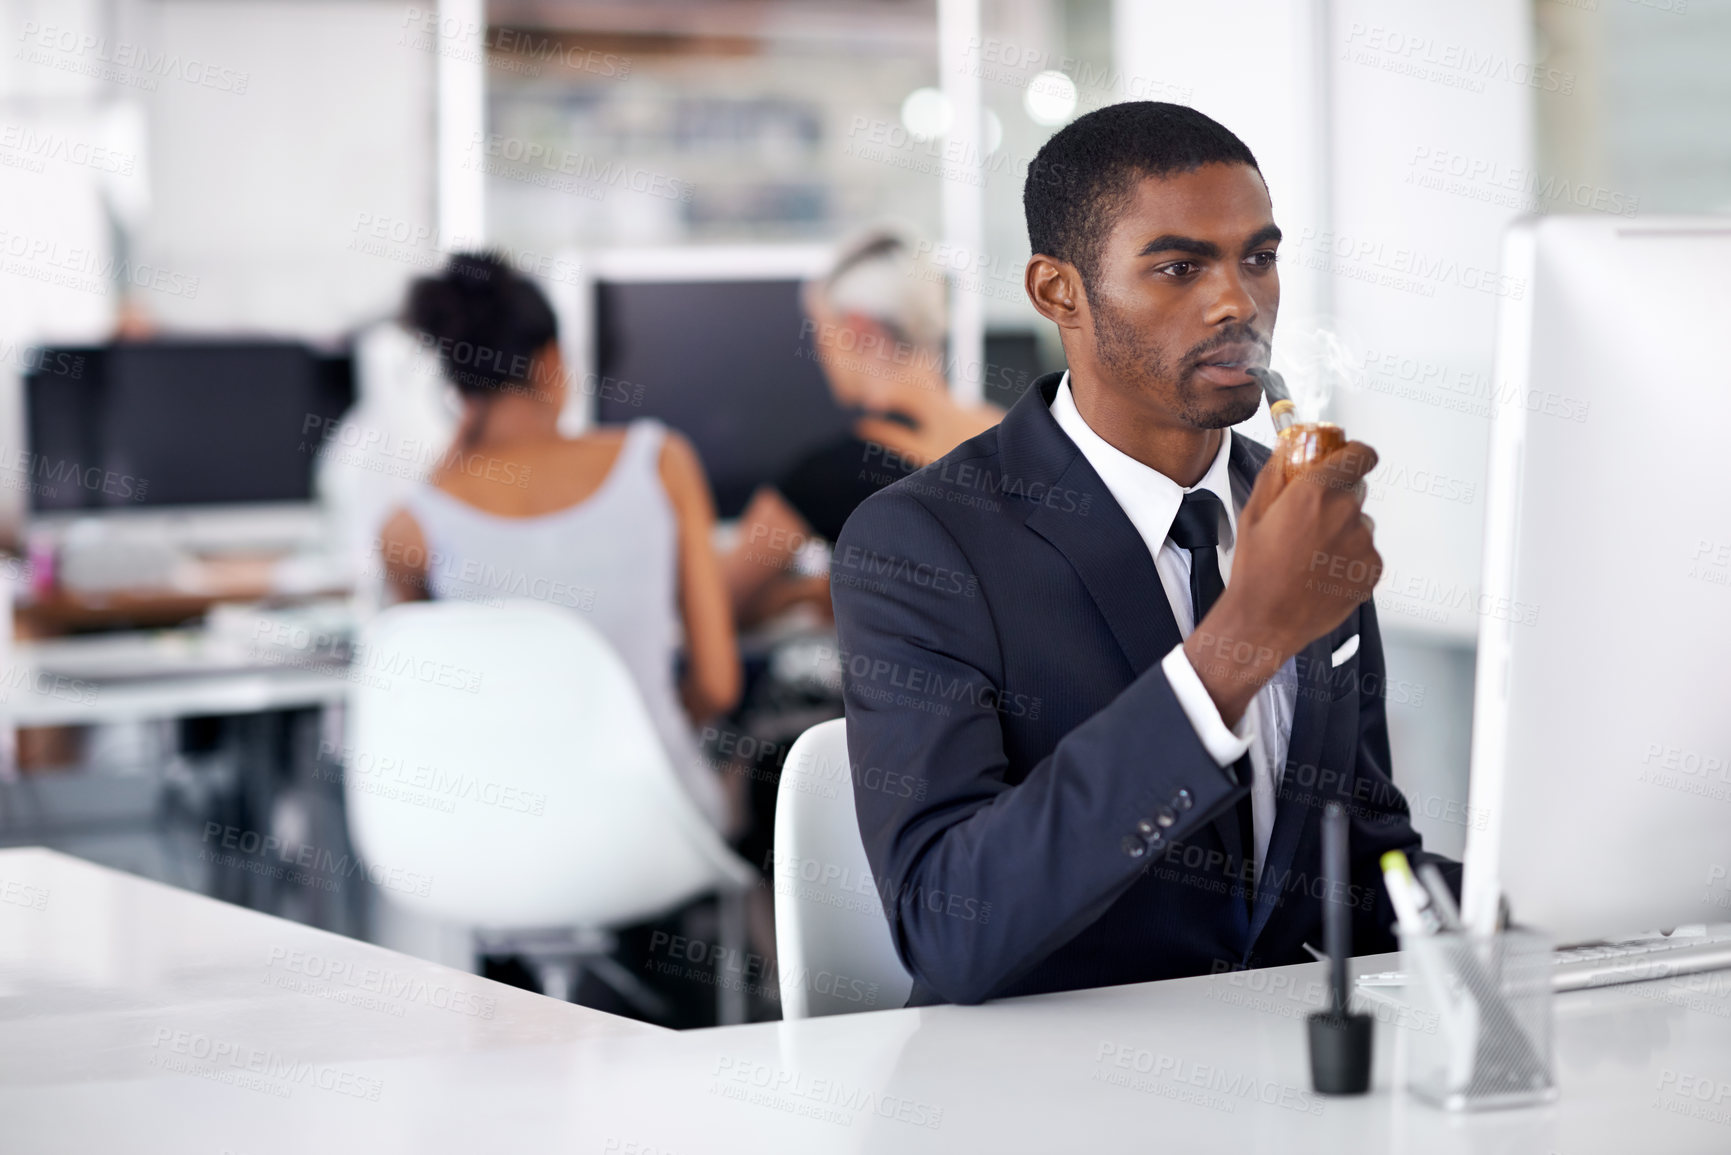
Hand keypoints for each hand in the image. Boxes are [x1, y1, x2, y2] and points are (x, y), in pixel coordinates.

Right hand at [1183, 440, 1381, 723]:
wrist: (1265, 620)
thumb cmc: (1255, 571)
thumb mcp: (1253, 514)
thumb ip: (1274, 475)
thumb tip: (1285, 454)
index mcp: (1315, 492)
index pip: (1360, 455)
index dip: (1355, 455)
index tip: (1348, 459)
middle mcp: (1346, 513)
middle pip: (1356, 491)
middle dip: (1338, 499)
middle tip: (1312, 521)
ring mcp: (1362, 543)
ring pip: (1361, 524)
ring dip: (1344, 531)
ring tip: (1313, 555)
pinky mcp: (1371, 570)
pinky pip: (1366, 554)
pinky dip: (1350, 559)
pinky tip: (1322, 572)